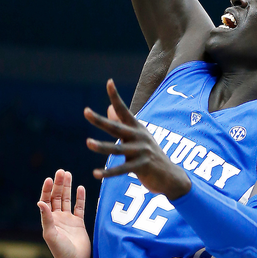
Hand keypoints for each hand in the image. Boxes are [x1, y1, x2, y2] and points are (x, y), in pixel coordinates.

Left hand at [38, 170, 89, 257]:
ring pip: (67, 199)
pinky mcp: (79, 223)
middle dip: (59, 184)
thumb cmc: (60, 250)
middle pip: (57, 197)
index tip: (50, 179)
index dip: (47, 189)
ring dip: (67, 187)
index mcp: (49, 220)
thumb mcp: (50, 234)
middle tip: (61, 172)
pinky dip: (80, 198)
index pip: (46, 200)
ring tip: (68, 174)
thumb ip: (46, 218)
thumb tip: (40, 202)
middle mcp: (58, 217)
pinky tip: (80, 188)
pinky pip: (79, 207)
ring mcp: (68, 219)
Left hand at [85, 80, 190, 200]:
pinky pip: (121, 170)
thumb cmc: (150, 155)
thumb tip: (108, 108)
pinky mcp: (142, 167)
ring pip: (117, 149)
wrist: (170, 176)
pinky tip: (96, 174)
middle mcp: (139, 137)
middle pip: (116, 127)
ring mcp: (141, 152)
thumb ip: (122, 124)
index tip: (109, 82)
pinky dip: (108, 173)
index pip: (123, 110)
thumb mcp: (138, 137)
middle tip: (86, 112)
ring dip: (101, 147)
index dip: (116, 97)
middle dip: (100, 120)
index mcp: (137, 128)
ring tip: (88, 143)